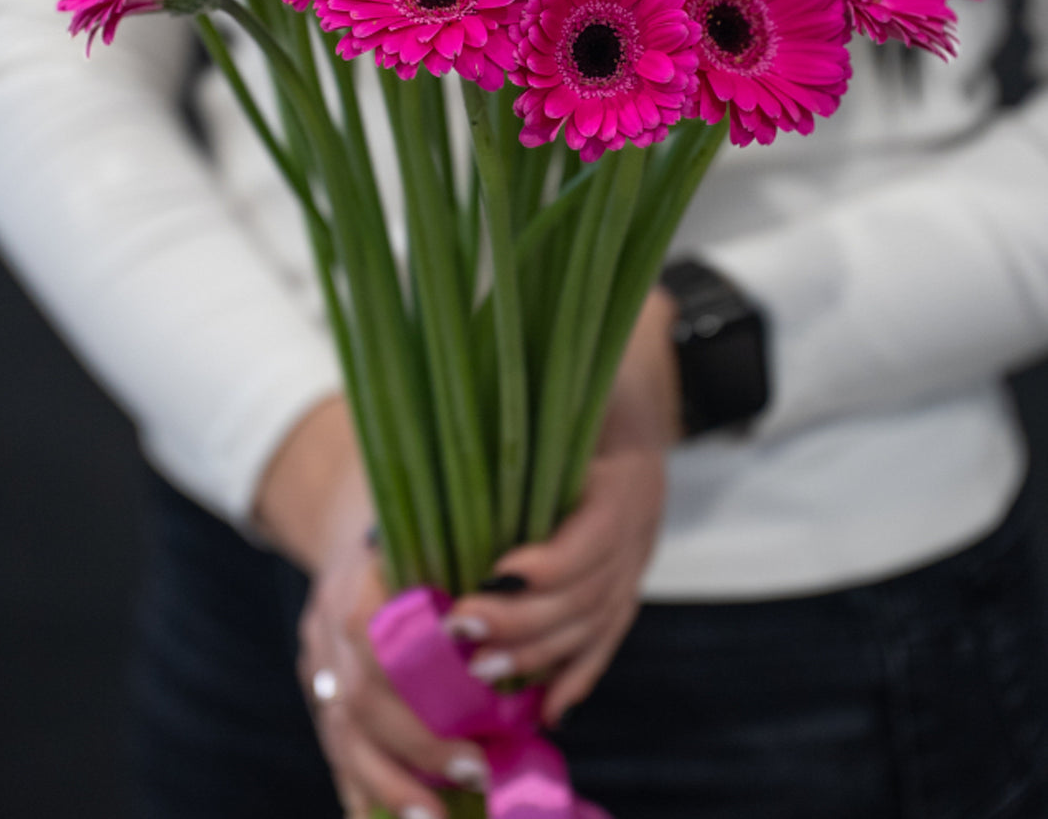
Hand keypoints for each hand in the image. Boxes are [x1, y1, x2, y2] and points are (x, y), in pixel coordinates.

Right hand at [256, 398, 488, 817]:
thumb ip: (470, 556)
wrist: (361, 514)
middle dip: (418, 741)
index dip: (426, 679)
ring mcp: (316, 654)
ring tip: (438, 816)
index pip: (378, 635)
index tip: (481, 706)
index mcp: (360, 572)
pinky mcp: (318, 684)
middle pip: (359, 695)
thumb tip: (529, 594)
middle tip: (480, 769)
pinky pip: (337, 747)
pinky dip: (366, 787)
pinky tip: (404, 816)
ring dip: (391, 780)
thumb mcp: (443, 522)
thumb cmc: (426, 519)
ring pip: (341, 732)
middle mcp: (327, 618)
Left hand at [444, 287, 677, 726]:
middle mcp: (640, 528)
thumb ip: (523, 408)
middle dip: (523, 622)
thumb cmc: (585, 384)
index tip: (491, 572)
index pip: (594, 539)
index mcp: (628, 478)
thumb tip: (449, 408)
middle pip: (587, 595)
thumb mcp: (567, 386)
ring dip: (537, 656)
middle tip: (458, 631)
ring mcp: (637, 563)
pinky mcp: (626, 585)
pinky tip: (544, 707)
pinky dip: (576, 674)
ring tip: (476, 673)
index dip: (547, 566)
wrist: (638, 394)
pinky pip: (606, 640)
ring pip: (592, 626)